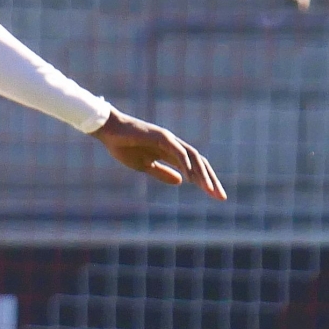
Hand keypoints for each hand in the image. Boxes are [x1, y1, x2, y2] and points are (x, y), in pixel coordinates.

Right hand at [92, 109, 225, 200]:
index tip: (215, 196)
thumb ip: (162, 172)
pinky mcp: (161, 136)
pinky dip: (186, 163)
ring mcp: (169, 139)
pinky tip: (191, 176)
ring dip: (202, 174)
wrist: (108, 131)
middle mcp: (174, 145)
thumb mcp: (144, 165)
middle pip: (199, 163)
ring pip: (193, 157)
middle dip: (211, 180)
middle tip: (220, 197)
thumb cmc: (123, 146)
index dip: (205, 182)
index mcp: (171, 153)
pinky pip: (177, 151)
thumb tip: (181, 181)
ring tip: (209, 189)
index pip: (195, 168)